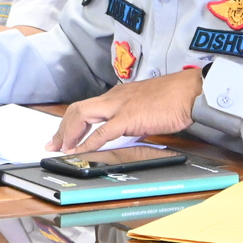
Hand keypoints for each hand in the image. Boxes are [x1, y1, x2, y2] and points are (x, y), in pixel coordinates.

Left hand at [48, 68, 202, 152]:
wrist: (189, 91)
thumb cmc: (174, 98)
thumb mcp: (145, 106)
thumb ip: (131, 117)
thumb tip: (124, 131)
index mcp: (117, 95)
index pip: (85, 107)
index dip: (70, 122)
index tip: (62, 136)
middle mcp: (113, 97)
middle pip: (77, 110)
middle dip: (62, 128)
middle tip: (52, 144)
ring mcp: (119, 106)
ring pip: (82, 115)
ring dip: (69, 133)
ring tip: (61, 148)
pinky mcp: (129, 117)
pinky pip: (102, 131)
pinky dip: (88, 142)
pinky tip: (80, 151)